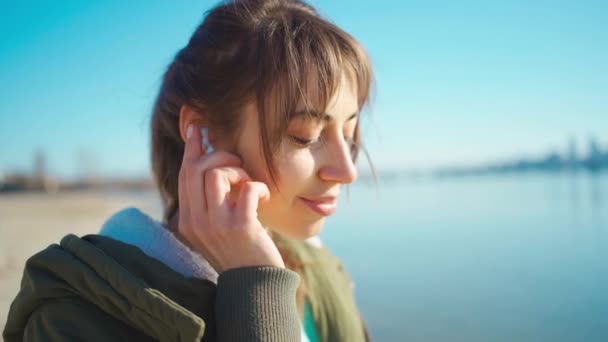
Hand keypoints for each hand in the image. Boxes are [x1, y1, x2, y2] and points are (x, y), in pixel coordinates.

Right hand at [176, 124, 284, 271]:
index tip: (196, 128)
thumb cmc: (241, 249)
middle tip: (239, 164)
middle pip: (197, 168)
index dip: (191, 148)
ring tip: (249, 185)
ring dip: (238, 171)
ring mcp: (216, 224)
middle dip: (220, 155)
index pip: (184, 175)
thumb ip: (210, 201)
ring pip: (217, 173)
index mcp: (187, 220)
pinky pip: (247, 187)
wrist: (255, 284)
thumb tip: (212, 163)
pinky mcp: (240, 226)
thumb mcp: (217, 226)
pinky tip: (262, 199)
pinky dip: (258, 187)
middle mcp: (195, 222)